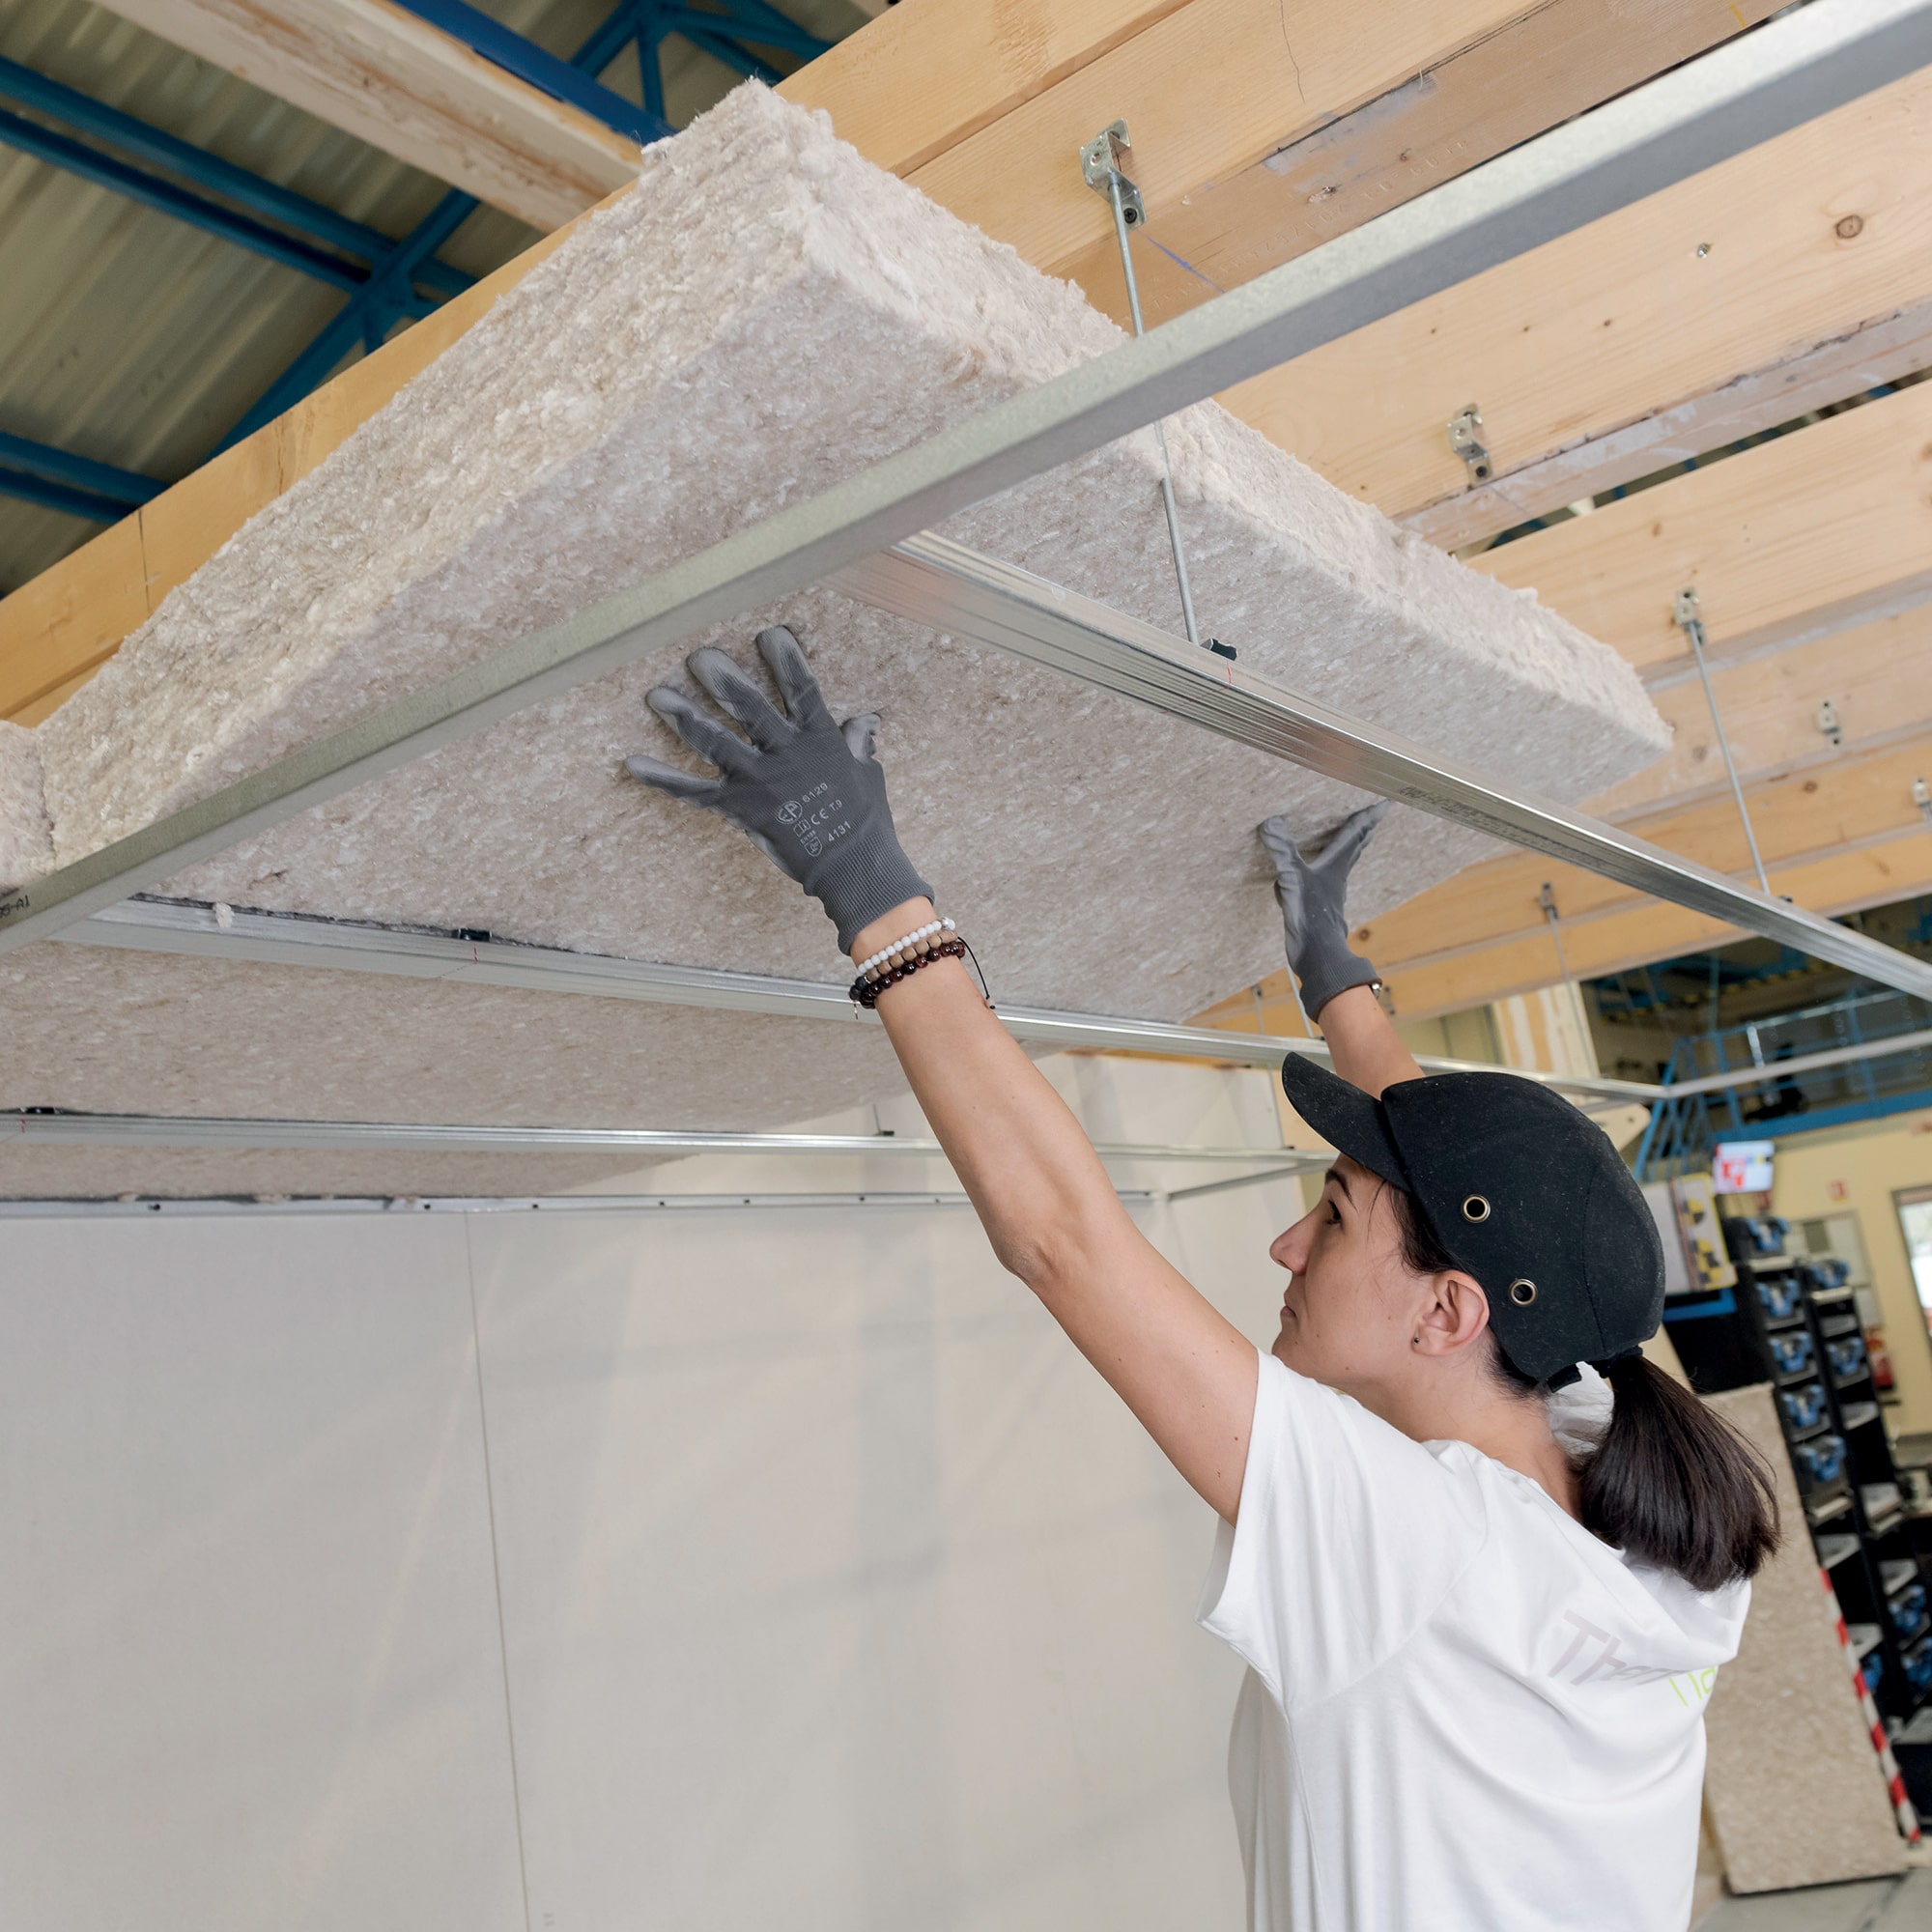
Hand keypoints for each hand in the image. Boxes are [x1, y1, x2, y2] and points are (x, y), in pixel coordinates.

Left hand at [625, 625, 932, 953]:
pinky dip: (662, 779)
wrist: (851, 866)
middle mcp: (784, 752)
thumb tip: (866, 719)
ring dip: (683, 716)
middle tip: (700, 656)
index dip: (785, 659)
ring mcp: (758, 780)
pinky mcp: (739, 809)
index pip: (802, 689)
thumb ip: (859, 742)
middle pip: (747, 706)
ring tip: (657, 695)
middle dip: (721, 677)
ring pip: (714, 741)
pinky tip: (632, 763)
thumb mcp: (867, 773)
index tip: (769, 633)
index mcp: (818, 738)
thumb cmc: (865, 820)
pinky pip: (693, 793)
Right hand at [1259, 802, 1386, 1018]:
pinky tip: (1316, 877)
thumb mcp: (1292, 879)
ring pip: (1342, 864)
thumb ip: (1282, 851)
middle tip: (1374, 818)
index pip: (1355, 835)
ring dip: (1347, 851)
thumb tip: (1270, 822)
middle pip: (1355, 848)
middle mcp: (1337, 876)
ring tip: (1349, 841)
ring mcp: (1330, 892)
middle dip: (1364, 831)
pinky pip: (1323, 882)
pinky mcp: (1319, 906)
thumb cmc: (1311, 916)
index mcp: (1335, 865)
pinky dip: (1323, 872)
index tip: (1384, 803)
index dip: (1368, 817)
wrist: (1318, 954)